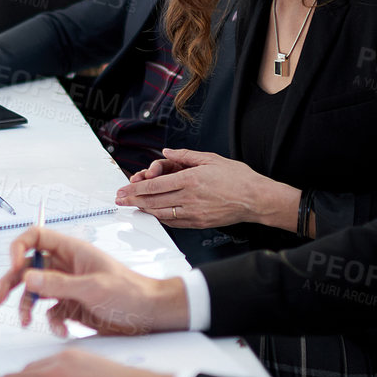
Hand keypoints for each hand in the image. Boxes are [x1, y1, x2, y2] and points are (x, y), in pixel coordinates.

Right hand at [0, 225, 187, 336]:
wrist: (150, 316)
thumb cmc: (130, 293)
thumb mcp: (93, 288)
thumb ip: (58, 284)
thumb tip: (27, 277)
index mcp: (72, 251)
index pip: (36, 238)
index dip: (19, 248)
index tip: (14, 266)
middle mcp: (66, 266)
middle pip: (28, 266)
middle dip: (11, 281)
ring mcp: (67, 287)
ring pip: (35, 291)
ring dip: (26, 306)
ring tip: (24, 321)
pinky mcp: (71, 307)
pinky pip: (50, 313)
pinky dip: (50, 323)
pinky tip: (62, 331)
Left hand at [118, 148, 299, 230]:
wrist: (256, 199)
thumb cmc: (238, 178)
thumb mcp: (211, 158)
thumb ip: (186, 156)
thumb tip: (166, 153)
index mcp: (190, 179)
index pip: (155, 185)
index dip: (136, 189)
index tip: (124, 190)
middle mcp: (189, 197)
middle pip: (153, 200)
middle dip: (133, 200)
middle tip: (120, 200)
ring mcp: (193, 212)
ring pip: (161, 213)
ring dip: (144, 210)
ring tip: (132, 207)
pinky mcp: (199, 223)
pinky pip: (174, 222)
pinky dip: (160, 218)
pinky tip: (154, 214)